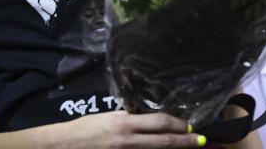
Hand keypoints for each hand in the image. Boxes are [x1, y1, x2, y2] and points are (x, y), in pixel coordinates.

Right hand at [64, 111, 205, 148]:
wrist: (63, 146)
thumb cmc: (85, 129)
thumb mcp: (109, 118)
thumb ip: (130, 120)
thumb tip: (151, 122)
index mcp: (125, 123)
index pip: (159, 123)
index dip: (178, 125)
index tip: (190, 127)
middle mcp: (127, 140)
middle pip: (164, 142)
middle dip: (186, 142)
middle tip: (202, 142)